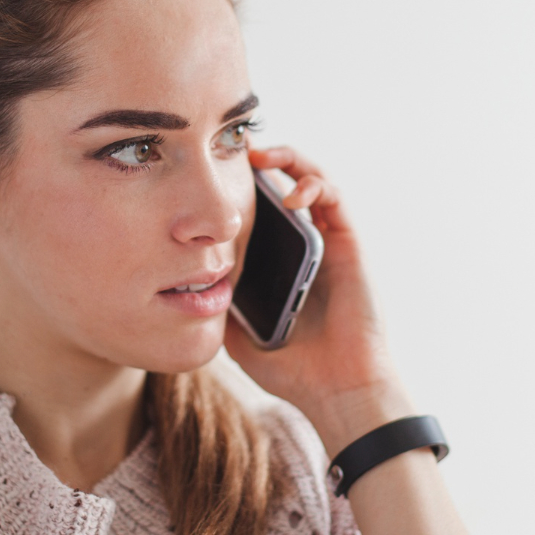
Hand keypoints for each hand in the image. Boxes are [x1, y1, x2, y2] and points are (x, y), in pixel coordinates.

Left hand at [223, 146, 415, 454]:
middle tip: (233, 146)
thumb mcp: (240, 334)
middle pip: (285, 184)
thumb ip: (220, 306)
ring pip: (312, 180)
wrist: (336, 389)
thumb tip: (185, 286)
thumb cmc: (294, 370)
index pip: (261, 209)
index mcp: (280, 262)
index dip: (240, 184)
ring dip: (289, 160)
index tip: (211, 169)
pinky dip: (313, 186)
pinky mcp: (349, 244)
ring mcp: (329, 242)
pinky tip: (290, 196)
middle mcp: (306, 245)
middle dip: (263, 159)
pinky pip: (334, 199)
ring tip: (260, 155)